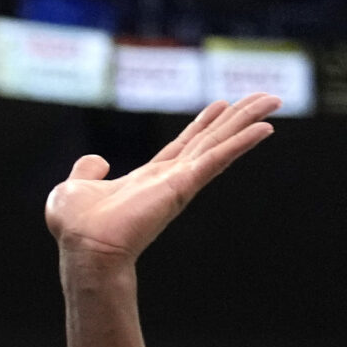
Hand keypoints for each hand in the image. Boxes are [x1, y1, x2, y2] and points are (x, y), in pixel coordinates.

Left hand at [45, 93, 277, 263]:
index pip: (183, 146)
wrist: (84, 248)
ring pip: (220, 144)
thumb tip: (96, 161)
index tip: (221, 105)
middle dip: (237, 118)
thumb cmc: (76, 227)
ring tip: (272, 100)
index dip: (202, 124)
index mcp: (148, 178)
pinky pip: (218, 158)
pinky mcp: (183, 185)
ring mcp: (180, 182)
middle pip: (210, 140)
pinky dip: (241, 142)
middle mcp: (170, 179)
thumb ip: (86, 171)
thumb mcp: (74, 187)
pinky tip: (264, 128)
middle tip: (264, 98)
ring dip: (247, 121)